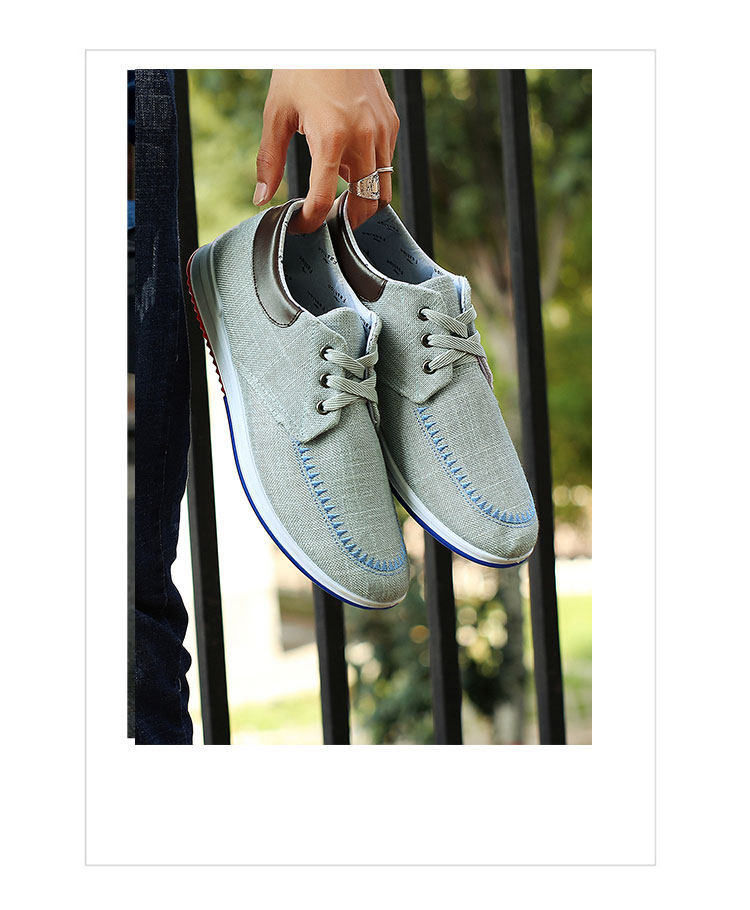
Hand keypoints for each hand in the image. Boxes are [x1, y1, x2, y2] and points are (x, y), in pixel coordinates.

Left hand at [254, 70, 399, 231]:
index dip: (310, 222)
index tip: (301, 226)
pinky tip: (348, 163)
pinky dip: (369, 174)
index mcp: (331, 138)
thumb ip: (269, 160)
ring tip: (338, 196)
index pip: (323, 200)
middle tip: (326, 220)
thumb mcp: (277, 113)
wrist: (334, 34)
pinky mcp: (391, 124)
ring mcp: (382, 132)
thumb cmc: (303, 67)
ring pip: (381, 189)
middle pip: (365, 205)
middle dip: (346, 220)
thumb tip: (262, 197)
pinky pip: (386, 164)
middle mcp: (363, 138)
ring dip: (361, 200)